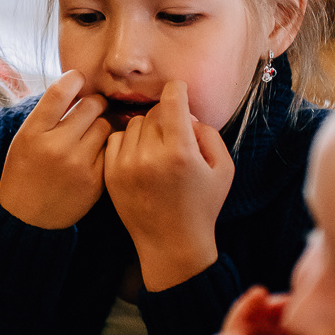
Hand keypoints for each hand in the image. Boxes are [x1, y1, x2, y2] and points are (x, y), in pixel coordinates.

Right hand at [0, 70, 110, 229]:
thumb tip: (77, 85)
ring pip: (105, 125)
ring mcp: (78, 163)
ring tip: (90, 135)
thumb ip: (47, 114)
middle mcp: (56, 145)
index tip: (78, 79)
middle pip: (91, 104)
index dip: (74, 78)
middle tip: (89, 111)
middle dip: (93, 104)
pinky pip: (111, 149)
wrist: (29, 219)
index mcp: (33, 132)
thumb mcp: (24, 139)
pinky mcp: (96, 179)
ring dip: (101, 125)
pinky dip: (105, 148)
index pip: (60, 90)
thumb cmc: (25, 172)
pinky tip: (94, 154)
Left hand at [103, 81, 231, 289]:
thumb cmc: (203, 205)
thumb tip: (186, 113)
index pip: (172, 100)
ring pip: (134, 124)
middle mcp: (150, 156)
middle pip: (153, 112)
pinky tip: (140, 157)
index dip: (178, 90)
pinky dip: (128, 143)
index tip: (179, 92)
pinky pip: (116, 139)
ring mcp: (126, 166)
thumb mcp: (223, 168)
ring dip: (147, 130)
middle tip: (174, 136)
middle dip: (166, 118)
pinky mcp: (111, 175)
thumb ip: (208, 132)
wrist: (172, 244)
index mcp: (180, 152)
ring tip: (158, 150)